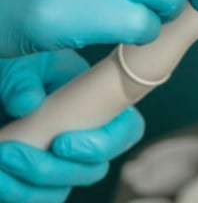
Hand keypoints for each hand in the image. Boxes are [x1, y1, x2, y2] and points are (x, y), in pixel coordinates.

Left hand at [0, 50, 144, 202]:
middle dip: (55, 168)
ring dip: (29, 185)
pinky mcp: (40, 177)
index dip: (104, 144)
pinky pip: (40, 197)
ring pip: (63, 189)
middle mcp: (88, 133)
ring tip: (1, 160)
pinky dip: (18, 192)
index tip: (61, 142)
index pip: (127, 129)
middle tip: (12, 152)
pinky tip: (0, 177)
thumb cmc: (20, 67)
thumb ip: (26, 81)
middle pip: (94, 169)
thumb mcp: (24, 66)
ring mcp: (65, 159)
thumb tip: (28, 102)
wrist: (4, 83)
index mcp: (99, 101)